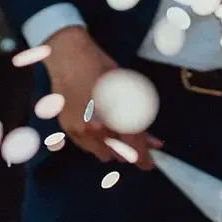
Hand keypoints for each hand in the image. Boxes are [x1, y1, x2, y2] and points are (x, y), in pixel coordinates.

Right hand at [41, 27, 160, 163]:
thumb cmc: (101, 68)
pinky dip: (97, 143)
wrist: (68, 57)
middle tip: (137, 142)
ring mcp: (79, 129)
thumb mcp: (129, 92)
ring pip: (102, 153)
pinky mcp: (67, 127)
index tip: (150, 165)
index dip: (145, 159)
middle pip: (120, 154)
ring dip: (113, 148)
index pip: (134, 148)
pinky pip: (86, 147)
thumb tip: (154, 143)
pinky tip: (100, 130)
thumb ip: (140, 122)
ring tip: (117, 134)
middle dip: (131, 151)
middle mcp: (97, 128)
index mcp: (116, 118)